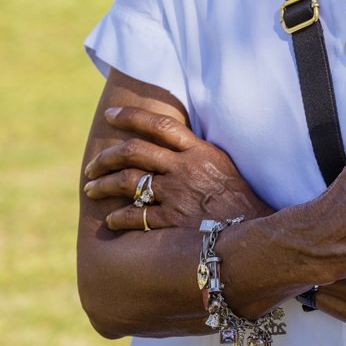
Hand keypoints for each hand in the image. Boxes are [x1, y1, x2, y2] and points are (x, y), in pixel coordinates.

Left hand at [83, 107, 272, 230]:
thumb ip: (196, 152)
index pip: (159, 124)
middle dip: (106, 157)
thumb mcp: (222, 164)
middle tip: (92, 165)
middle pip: (133, 152)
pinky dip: (119, 218)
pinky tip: (111, 220)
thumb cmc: (241, 199)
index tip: (111, 115)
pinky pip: (137, 216)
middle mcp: (183, 168)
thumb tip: (173, 143)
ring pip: (128, 182)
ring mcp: (177, 194)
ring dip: (103, 185)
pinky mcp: (173, 221)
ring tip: (90, 189)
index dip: (131, 116)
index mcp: (198, 150)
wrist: (256, 230)